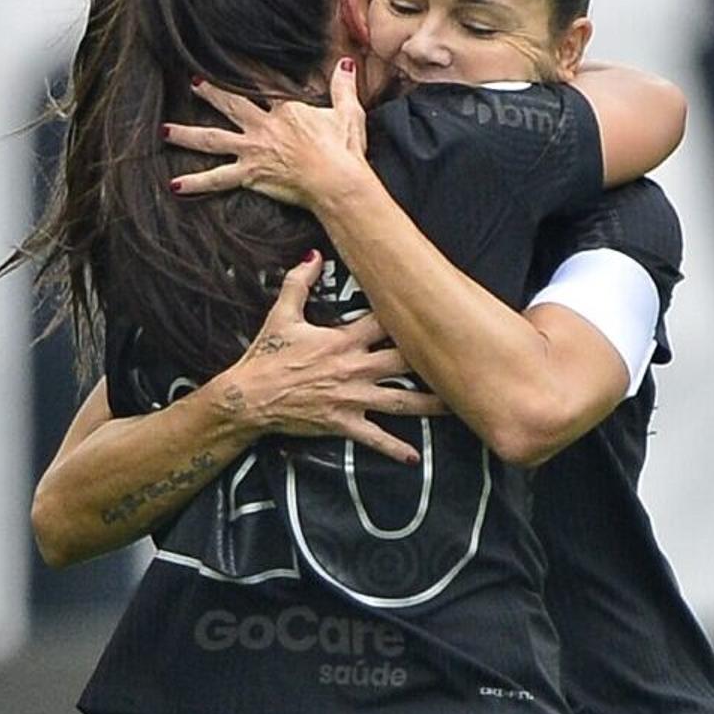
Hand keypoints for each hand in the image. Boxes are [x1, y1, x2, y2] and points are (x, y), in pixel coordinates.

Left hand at [168, 59, 374, 213]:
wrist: (337, 180)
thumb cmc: (344, 149)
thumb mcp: (348, 112)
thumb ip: (342, 86)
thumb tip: (346, 64)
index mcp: (286, 110)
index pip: (263, 85)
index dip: (248, 71)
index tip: (232, 60)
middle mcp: (264, 126)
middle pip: (231, 104)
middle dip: (210, 92)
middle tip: (192, 83)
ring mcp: (253, 150)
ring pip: (213, 139)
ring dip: (187, 134)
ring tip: (165, 131)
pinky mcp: (250, 174)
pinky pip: (217, 179)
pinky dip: (196, 183)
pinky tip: (174, 185)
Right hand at [212, 256, 443, 463]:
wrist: (248, 397)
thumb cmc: (266, 355)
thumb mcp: (282, 315)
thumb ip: (299, 282)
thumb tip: (313, 254)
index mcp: (342, 339)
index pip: (384, 322)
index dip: (410, 316)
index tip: (436, 310)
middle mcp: (353, 368)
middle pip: (403, 362)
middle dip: (433, 361)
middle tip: (465, 359)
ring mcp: (351, 398)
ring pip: (399, 401)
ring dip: (429, 405)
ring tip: (457, 407)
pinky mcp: (342, 423)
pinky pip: (373, 438)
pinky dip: (393, 449)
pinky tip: (414, 458)